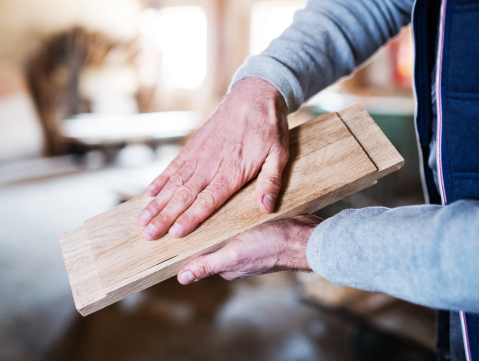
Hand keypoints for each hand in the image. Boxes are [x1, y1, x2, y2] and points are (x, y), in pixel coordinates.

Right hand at [138, 77, 288, 239]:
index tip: (175, 233)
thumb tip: (266, 208)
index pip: (208, 200)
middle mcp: (211, 164)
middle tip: (148, 234)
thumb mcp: (279, 154)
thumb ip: (270, 182)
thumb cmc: (269, 127)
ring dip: (157, 202)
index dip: (191, 217)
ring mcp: (199, 154)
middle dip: (165, 216)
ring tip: (142, 220)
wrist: (254, 94)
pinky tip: (149, 193)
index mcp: (232, 171)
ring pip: (174, 183)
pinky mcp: (194, 145)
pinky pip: (174, 165)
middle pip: (184, 196)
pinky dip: (160, 179)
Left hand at [176, 215, 321, 283]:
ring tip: (204, 200)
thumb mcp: (235, 255)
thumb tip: (182, 278)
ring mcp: (247, 242)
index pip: (198, 255)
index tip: (172, 229)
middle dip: (198, 228)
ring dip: (216, 219)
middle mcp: (235, 255)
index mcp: (226, 265)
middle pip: (209, 242)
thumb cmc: (272, 247)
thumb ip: (208, 265)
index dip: (185, 244)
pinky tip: (227, 201)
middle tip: (185, 207)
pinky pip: (238, 221)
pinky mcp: (257, 229)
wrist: (306, 236)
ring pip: (223, 230)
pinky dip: (232, 213)